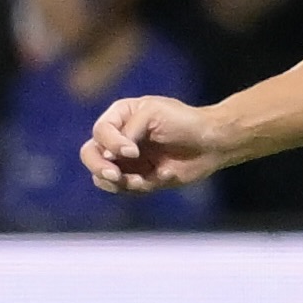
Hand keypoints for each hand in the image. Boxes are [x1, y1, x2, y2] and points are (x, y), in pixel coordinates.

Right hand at [84, 96, 228, 191]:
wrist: (212, 142)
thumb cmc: (184, 121)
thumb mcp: (153, 114)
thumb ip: (128, 131)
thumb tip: (108, 156)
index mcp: (119, 116)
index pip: (100, 132)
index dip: (111, 144)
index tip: (132, 151)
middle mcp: (118, 138)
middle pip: (89, 154)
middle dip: (99, 167)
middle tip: (115, 175)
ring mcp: (127, 160)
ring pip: (102, 176)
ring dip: (119, 182)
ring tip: (141, 181)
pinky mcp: (139, 178)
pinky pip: (126, 188)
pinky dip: (140, 186)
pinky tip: (164, 175)